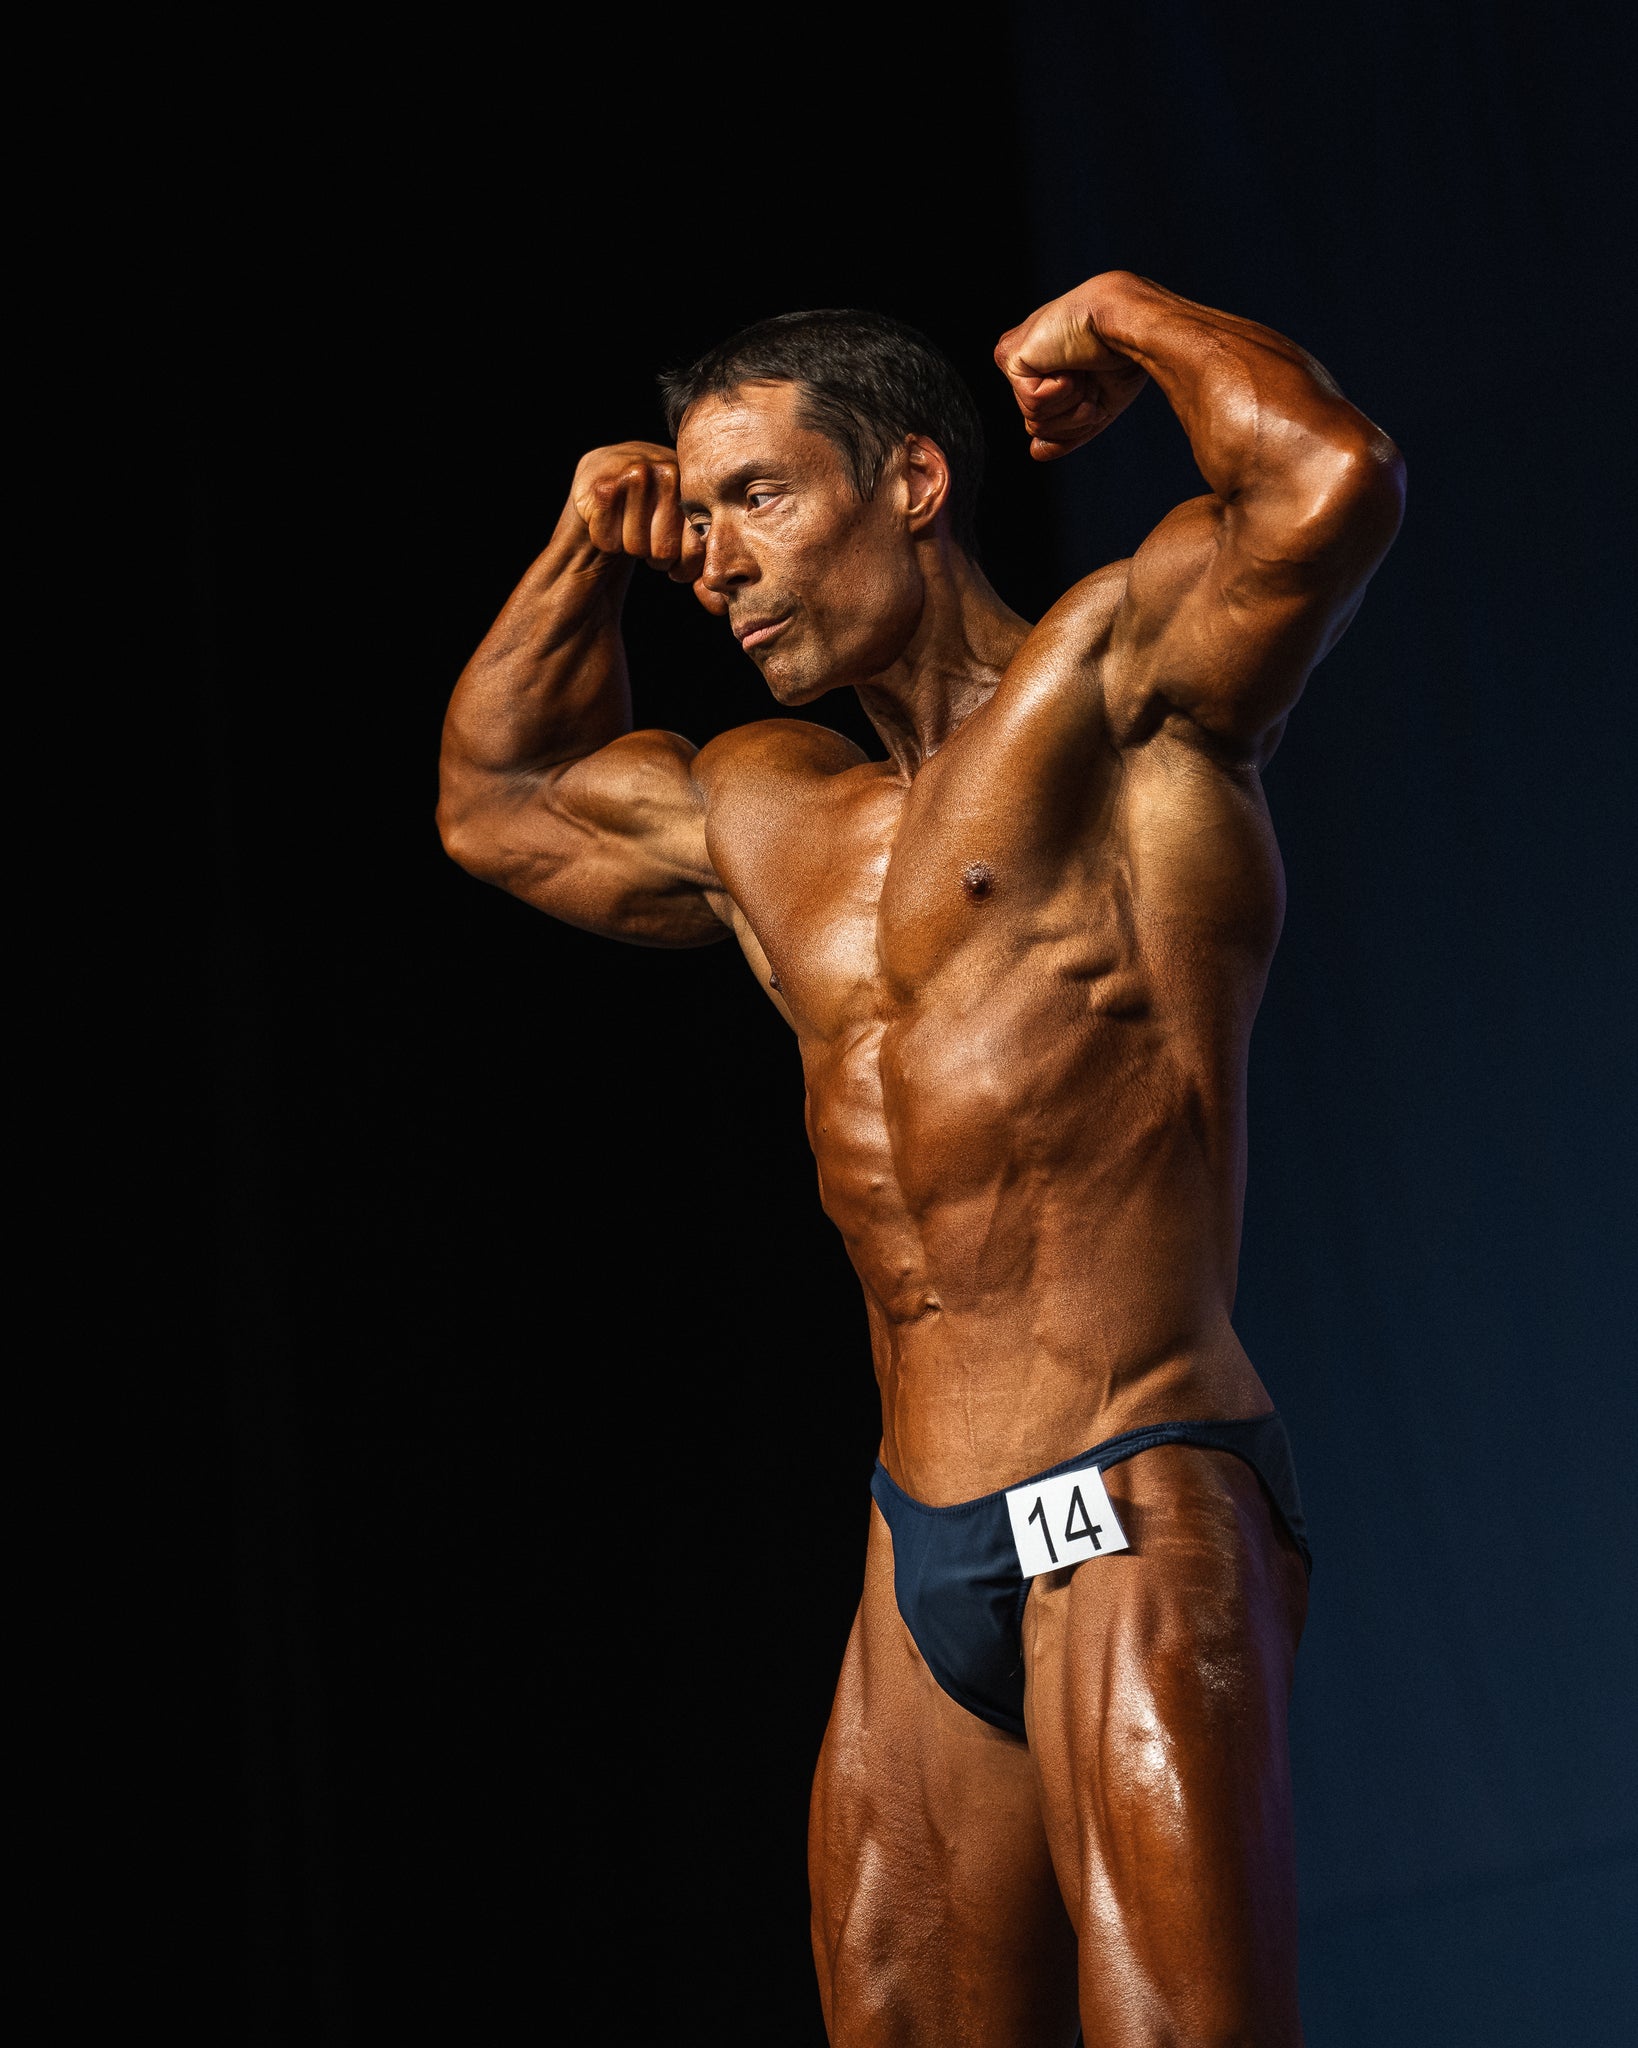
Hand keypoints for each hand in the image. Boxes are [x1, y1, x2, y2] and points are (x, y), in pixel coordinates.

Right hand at [570, 442, 702, 583]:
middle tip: (648, 538)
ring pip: (635, 547)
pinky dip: (605, 540)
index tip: (675, 560)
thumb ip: (704, 571)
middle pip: (663, 553)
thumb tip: (720, 607)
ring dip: (629, 546)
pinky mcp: (602, 485)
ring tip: (628, 524)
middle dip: (654, 557)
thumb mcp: (684, 540)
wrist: (605, 480)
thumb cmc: (652, 516)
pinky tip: (608, 519)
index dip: (682, 568)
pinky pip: (607, 541)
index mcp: (697, 486)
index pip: (696, 551)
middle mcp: (669, 471)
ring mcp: (634, 472)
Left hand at [994, 279, 1149, 459]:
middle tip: (1090, 375)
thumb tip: (1035, 452)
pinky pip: (1032, 404)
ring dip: (1071, 401)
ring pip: (1033, 421)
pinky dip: (1060, 391)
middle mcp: (1025, 361)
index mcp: (1044, 368)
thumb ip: (1065, 431)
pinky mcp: (1009, 357)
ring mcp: (1014, 358)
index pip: (1045, 420)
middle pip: (1037, 426)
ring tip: (1082, 367)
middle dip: (1073, 414)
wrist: (1129, 324)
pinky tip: (1069, 362)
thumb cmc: (1122, 355)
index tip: (1098, 383)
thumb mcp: (1097, 405)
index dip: (1077, 418)